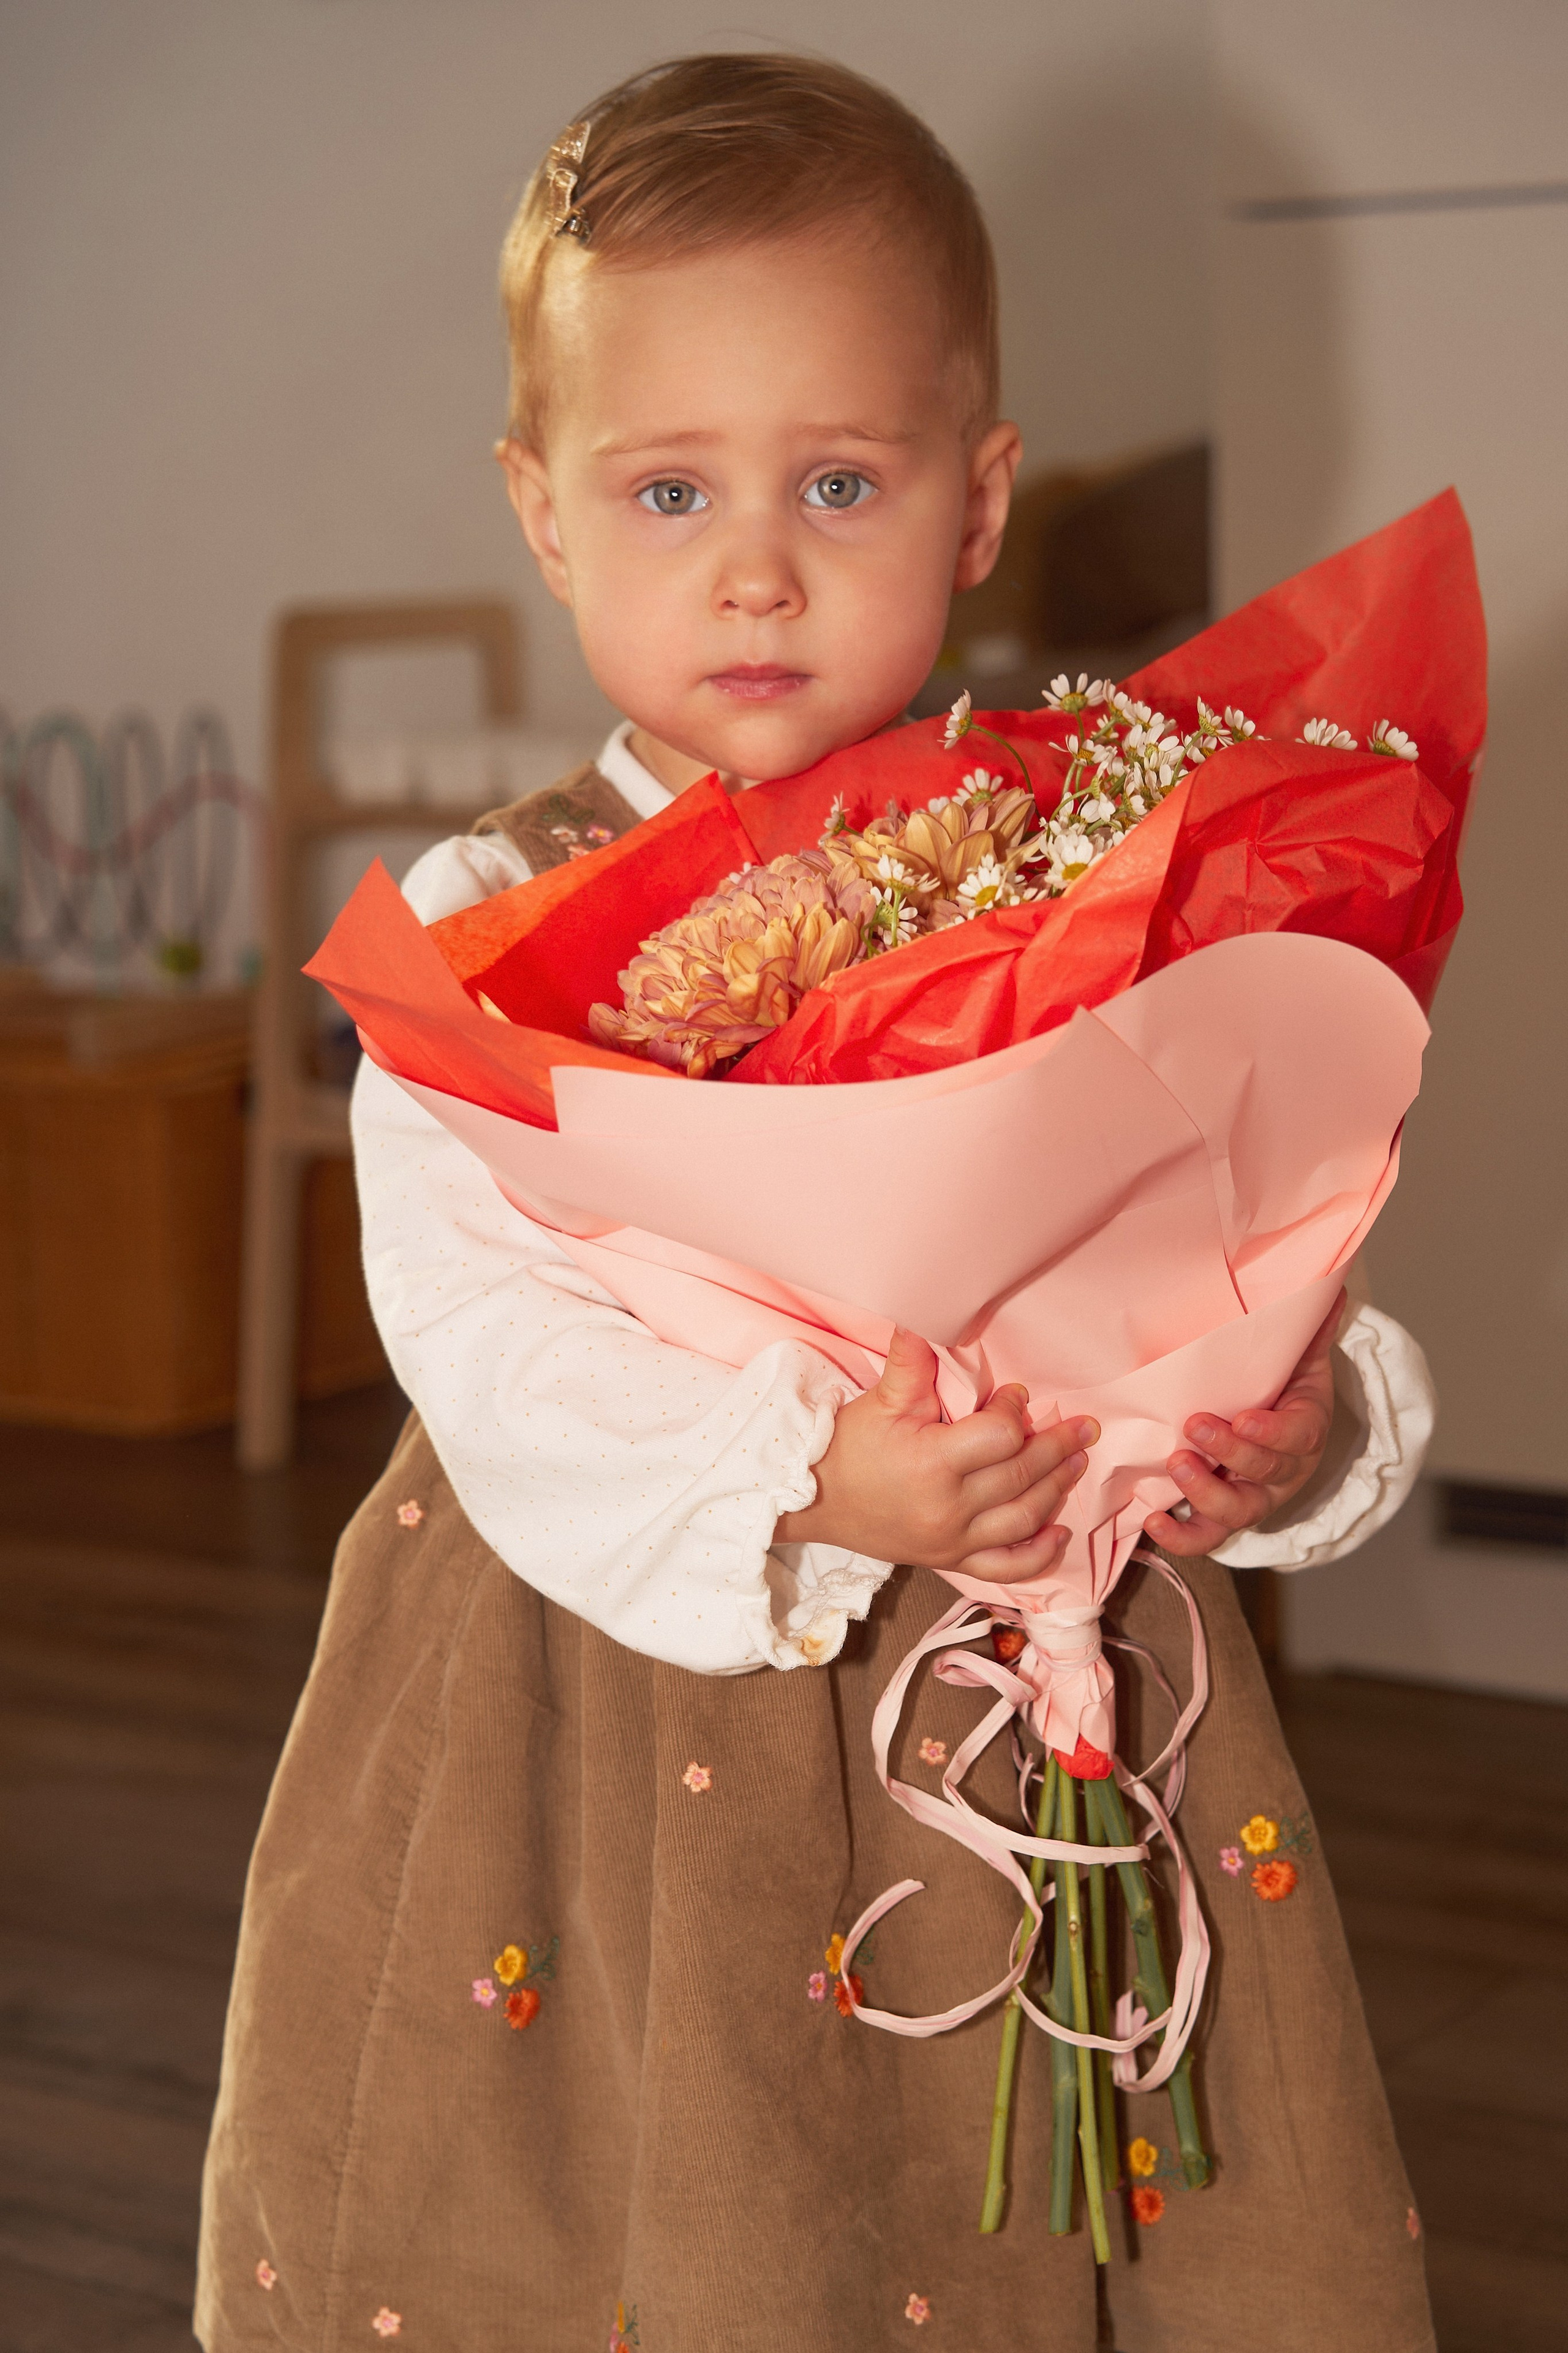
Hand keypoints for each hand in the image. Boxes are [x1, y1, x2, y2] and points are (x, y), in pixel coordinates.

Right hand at [775, 1328, 1096, 1584]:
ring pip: (1023, 1519)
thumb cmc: (848, 1447)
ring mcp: (951, 1540)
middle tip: (1084, 1428)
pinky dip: (1039, 1555)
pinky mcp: (949, 1560)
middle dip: (1058, 1448)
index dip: (1017, 1412)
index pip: (999, 1436)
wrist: (814, 1499)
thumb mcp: (881, 1399)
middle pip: (1021, 1477)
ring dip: (1057, 1490)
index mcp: (931, 1463)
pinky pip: (1006, 1568)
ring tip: (1077, 1464)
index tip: (1017, 1395)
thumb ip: (911, 1360)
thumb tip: (924, 1312)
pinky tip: (1060, 1532)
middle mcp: (948, 1508)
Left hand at [1144, 1292, 1342, 1556]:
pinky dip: (1184, 1537)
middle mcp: (1284, 1472)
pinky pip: (1208, 1538)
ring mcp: (1254, 1499)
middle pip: (1266, 1473)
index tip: (1245, 1417)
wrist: (1274, 1436)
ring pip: (1239, 1510)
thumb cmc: (1281, 1393)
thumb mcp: (1299, 1361)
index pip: (1298, 1435)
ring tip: (1175, 1466)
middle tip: (1194, 1428)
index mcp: (1305, 1429)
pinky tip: (1156, 1522)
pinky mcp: (1224, 1519)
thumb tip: (1331, 1284)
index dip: (1273, 1432)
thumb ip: (1309, 1329)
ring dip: (1206, 1493)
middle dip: (1232, 1452)